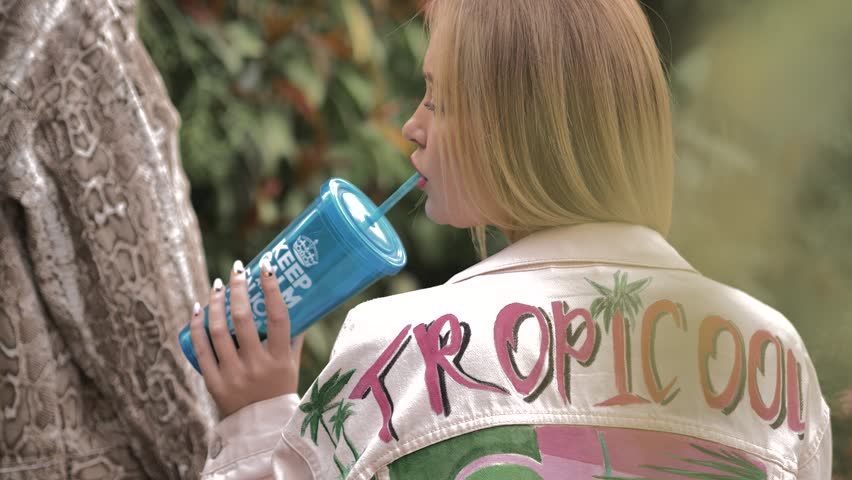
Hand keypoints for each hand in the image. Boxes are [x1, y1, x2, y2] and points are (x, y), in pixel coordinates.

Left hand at [190, 258, 303, 417]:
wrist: (261, 431)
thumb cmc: (280, 390)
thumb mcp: (292, 366)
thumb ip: (293, 338)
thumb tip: (298, 302)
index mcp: (280, 360)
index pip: (278, 318)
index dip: (272, 290)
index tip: (266, 267)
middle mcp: (257, 366)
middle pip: (244, 319)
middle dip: (239, 288)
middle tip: (237, 270)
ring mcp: (233, 375)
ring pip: (219, 330)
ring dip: (216, 302)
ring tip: (217, 285)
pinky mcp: (214, 383)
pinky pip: (201, 349)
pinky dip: (197, 325)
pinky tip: (198, 308)